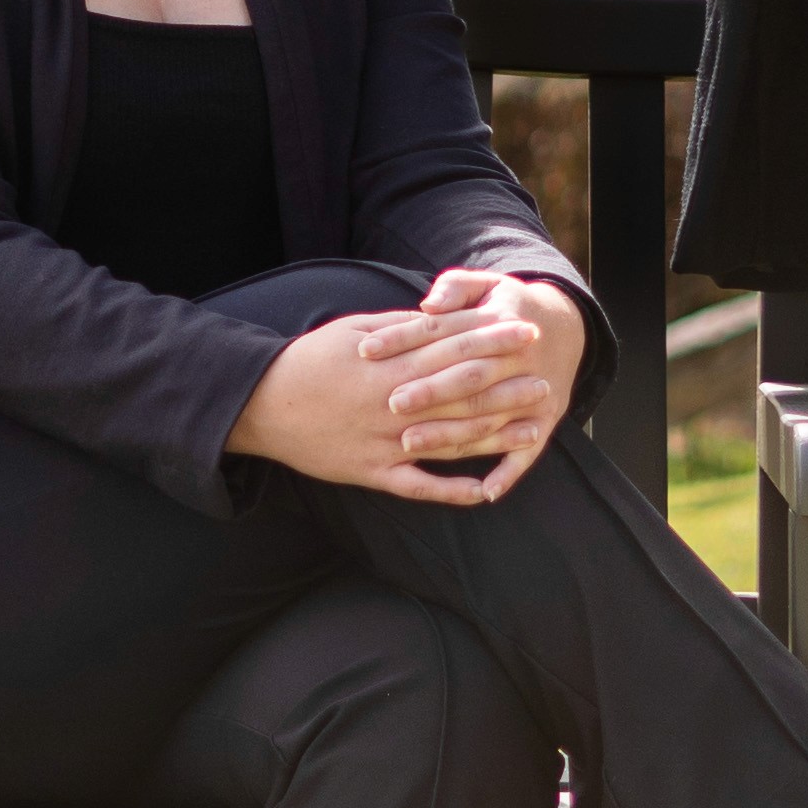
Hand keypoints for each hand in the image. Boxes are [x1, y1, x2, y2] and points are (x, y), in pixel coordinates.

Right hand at [227, 278, 573, 505]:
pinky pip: (418, 486)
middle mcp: (394, 404)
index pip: (453, 348)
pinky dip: (451, 490)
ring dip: (495, 436)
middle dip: (507, 386)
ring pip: (450, 440)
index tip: (525, 332)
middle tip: (546, 381)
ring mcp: (386, 442)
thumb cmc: (308, 362)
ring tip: (533, 429)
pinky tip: (485, 490)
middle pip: (461, 394)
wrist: (261, 405)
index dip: (492, 339)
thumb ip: (399, 328)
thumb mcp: (351, 330)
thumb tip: (438, 317)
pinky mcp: (372, 473)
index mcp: (390, 364)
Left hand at [374, 265, 586, 481]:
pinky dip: (508, 473)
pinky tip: (483, 493)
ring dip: (451, 433)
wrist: (567, 327)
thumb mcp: (488, 283)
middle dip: (429, 391)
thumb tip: (429, 303)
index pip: (443, 332)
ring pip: (489, 417)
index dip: (403, 339)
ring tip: (410, 443)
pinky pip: (528, 453)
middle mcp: (518, 360)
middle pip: (468, 377)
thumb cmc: (510, 305)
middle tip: (391, 403)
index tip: (367, 350)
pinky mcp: (545, 421)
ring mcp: (534, 394)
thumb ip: (456, 287)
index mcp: (498, 321)